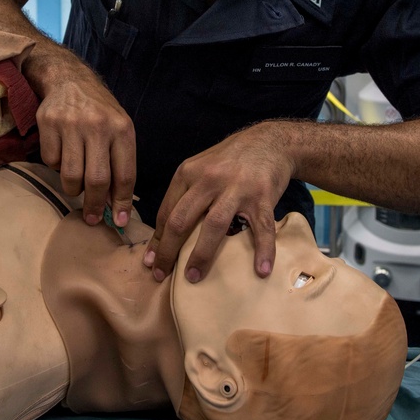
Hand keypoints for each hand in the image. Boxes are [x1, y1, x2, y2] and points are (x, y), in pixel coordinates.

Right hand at [35, 67, 135, 228]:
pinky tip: (63, 154)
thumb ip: (119, 164)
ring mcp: (71, 124)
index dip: (121, 202)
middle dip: (94, 205)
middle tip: (92, 218)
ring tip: (76, 184)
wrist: (70, 80)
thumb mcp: (118, 130)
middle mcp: (98, 126)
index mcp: (121, 129)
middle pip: (96, 180)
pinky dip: (56, 166)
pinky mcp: (48, 123)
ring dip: (73, 189)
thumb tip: (114, 205)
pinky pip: (51, 162)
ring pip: (70, 176)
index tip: (118, 221)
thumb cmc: (99, 111)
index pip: (125, 174)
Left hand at [143, 122, 294, 281]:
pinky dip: (263, 251)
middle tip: (161, 274)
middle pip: (182, 220)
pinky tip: (261, 270)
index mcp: (188, 173)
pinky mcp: (262, 196)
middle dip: (168, 251)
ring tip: (193, 278)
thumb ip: (185, 192)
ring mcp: (236, 188)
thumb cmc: (230, 160)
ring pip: (213, 226)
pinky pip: (262, 228)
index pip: (167, 211)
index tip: (150, 261)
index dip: (157, 239)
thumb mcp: (200, 167)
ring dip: (201, 255)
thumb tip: (166, 230)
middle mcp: (209, 180)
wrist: (269, 141)